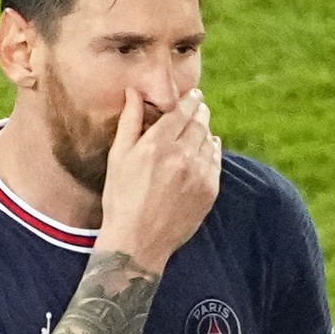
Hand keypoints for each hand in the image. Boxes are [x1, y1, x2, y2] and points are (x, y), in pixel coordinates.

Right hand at [96, 87, 222, 272]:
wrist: (137, 241)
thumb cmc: (121, 199)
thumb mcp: (118, 157)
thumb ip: (129, 121)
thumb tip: (133, 92)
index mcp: (157, 144)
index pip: (181, 111)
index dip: (189, 100)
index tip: (193, 94)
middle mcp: (182, 156)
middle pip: (199, 123)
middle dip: (199, 112)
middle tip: (198, 107)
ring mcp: (199, 174)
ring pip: (210, 141)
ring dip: (206, 131)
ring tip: (200, 128)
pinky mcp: (209, 191)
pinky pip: (216, 162)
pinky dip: (213, 151)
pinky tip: (207, 149)